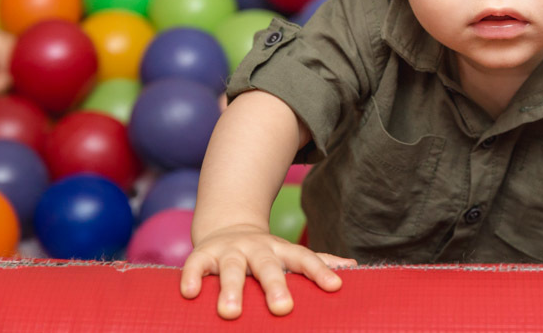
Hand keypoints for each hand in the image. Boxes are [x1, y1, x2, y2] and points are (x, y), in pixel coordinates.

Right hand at [180, 223, 357, 319]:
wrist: (227, 228)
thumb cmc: (265, 254)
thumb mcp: (290, 255)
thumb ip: (317, 262)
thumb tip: (353, 268)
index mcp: (281, 251)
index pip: (304, 258)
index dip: (320, 271)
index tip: (335, 286)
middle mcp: (256, 249)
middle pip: (268, 266)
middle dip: (275, 286)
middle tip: (283, 309)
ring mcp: (229, 251)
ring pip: (231, 269)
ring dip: (232, 289)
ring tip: (231, 313)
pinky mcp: (202, 255)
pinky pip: (194, 265)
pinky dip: (192, 278)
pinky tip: (190, 293)